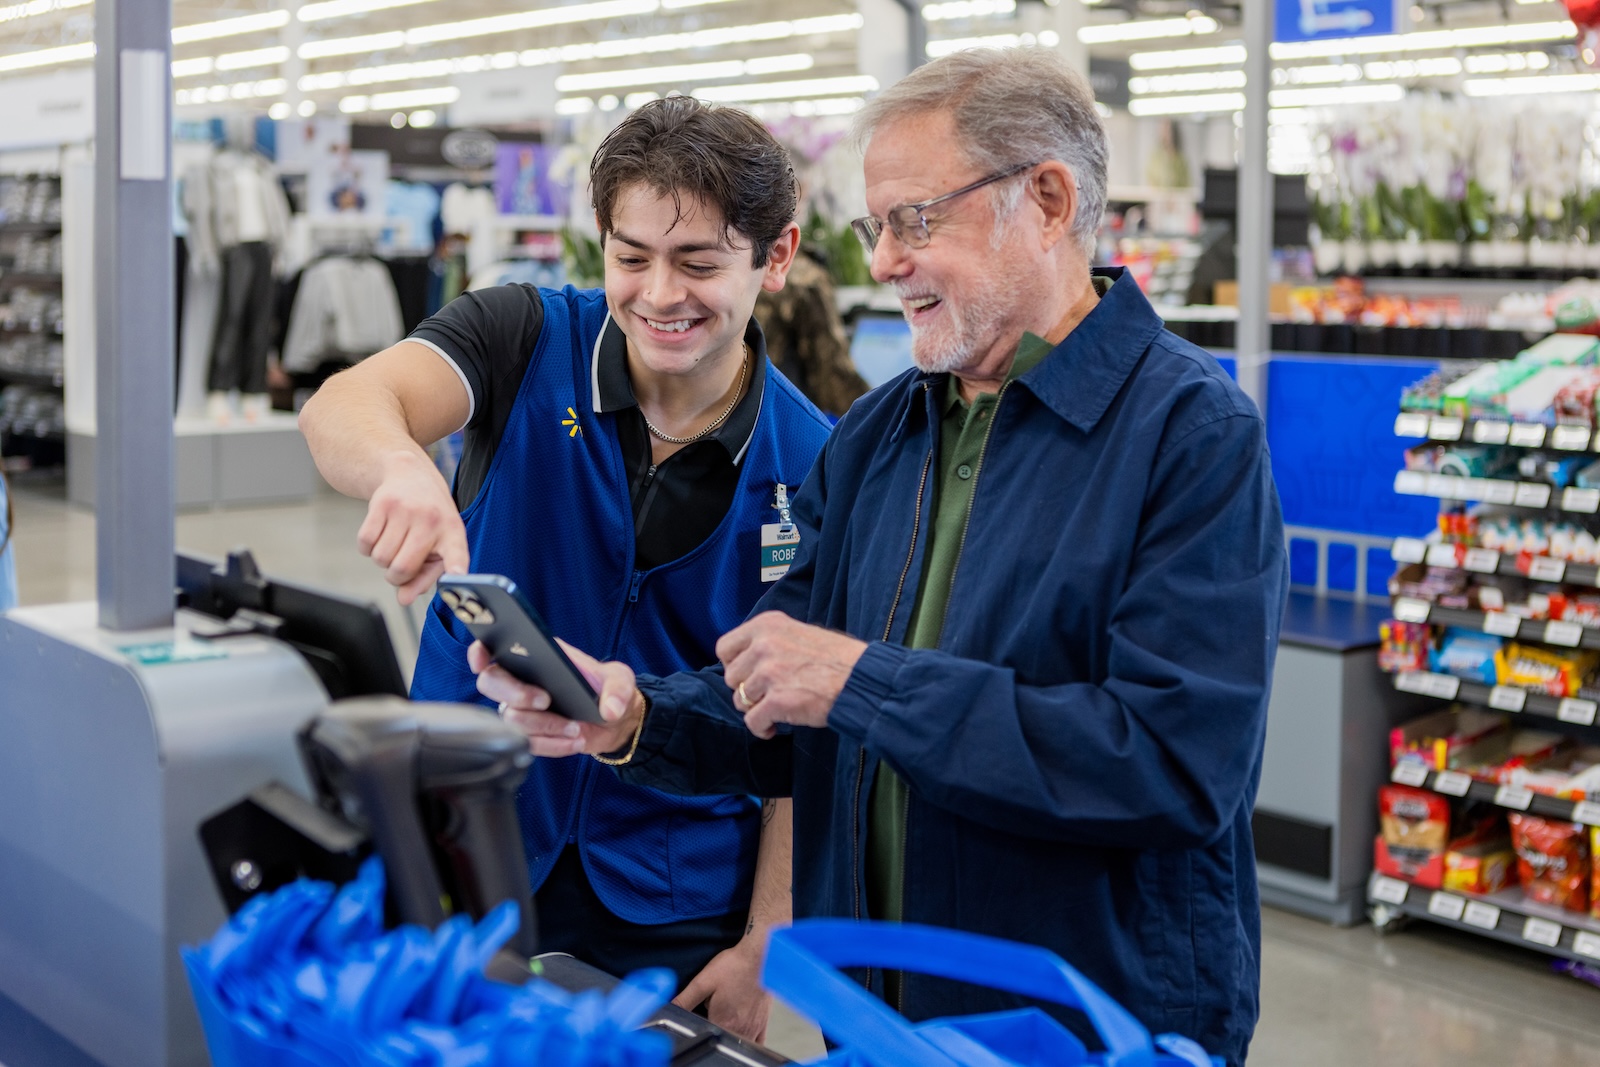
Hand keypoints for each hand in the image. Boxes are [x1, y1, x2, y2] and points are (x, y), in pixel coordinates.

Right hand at [356, 450, 469, 604]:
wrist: (408, 473)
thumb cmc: (427, 518)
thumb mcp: (437, 543)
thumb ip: (424, 576)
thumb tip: (404, 599)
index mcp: (453, 532)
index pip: (457, 553)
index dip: (456, 568)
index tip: (456, 578)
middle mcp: (431, 520)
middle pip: (402, 569)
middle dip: (396, 577)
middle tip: (400, 566)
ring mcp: (405, 510)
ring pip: (380, 559)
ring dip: (381, 561)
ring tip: (393, 544)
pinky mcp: (381, 504)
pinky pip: (365, 544)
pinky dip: (367, 548)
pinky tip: (380, 534)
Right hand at [470, 638, 643, 757]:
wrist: (615, 721)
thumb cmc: (609, 689)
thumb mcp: (621, 680)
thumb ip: (618, 690)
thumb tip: (608, 709)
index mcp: (536, 656)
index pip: (494, 649)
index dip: (480, 653)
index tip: (482, 659)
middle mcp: (521, 681)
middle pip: (490, 684)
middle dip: (515, 692)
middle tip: (545, 699)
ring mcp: (522, 710)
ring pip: (511, 719)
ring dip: (545, 725)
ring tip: (576, 727)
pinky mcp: (530, 734)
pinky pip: (529, 744)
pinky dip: (554, 745)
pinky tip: (576, 740)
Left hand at [673, 933, 772, 1042]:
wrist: (762, 955)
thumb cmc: (734, 966)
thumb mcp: (703, 981)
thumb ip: (684, 1000)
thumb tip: (667, 1009)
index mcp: (723, 1023)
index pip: (705, 1036)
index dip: (699, 1026)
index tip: (701, 1014)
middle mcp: (740, 1030)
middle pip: (722, 1039)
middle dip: (715, 1028)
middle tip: (713, 1009)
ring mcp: (753, 1028)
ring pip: (739, 1042)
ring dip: (730, 1034)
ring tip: (726, 1015)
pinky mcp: (763, 1022)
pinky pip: (757, 1042)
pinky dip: (748, 1040)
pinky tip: (743, 1030)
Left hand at [718, 611, 867, 739]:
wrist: (862, 679)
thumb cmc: (837, 659)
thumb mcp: (799, 633)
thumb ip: (770, 642)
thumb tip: (747, 662)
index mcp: (766, 625)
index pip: (724, 648)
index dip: (733, 666)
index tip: (746, 676)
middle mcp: (763, 645)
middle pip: (730, 677)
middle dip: (746, 690)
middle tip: (768, 695)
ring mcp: (768, 673)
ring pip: (740, 701)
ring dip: (756, 709)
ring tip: (777, 710)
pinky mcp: (776, 701)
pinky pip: (752, 722)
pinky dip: (762, 729)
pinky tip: (774, 728)